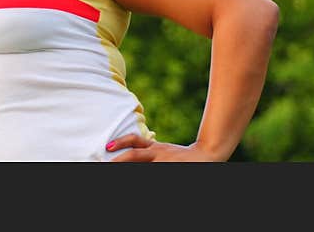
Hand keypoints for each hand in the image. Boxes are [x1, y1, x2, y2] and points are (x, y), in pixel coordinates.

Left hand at [105, 134, 223, 161]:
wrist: (207, 154)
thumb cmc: (181, 156)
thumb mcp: (163, 150)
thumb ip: (148, 151)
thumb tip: (125, 152)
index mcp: (155, 148)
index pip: (135, 141)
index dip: (120, 142)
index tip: (107, 146)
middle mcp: (158, 153)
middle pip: (135, 154)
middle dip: (119, 160)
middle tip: (106, 164)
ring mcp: (164, 161)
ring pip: (143, 163)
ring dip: (131, 166)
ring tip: (113, 166)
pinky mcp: (171, 168)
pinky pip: (155, 171)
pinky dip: (149, 170)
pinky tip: (147, 169)